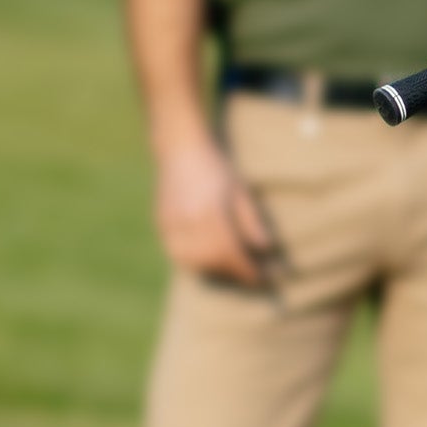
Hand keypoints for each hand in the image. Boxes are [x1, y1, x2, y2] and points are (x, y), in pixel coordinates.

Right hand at [156, 137, 275, 282]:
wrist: (181, 148)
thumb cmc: (216, 168)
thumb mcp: (240, 192)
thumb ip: (251, 222)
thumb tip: (264, 250)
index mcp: (211, 215)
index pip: (232, 254)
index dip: (248, 270)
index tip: (263, 278)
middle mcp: (189, 223)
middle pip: (213, 262)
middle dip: (233, 273)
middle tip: (249, 275)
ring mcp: (172, 225)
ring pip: (192, 262)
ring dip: (213, 271)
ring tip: (229, 269)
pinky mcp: (162, 224)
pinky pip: (177, 254)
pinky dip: (193, 262)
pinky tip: (206, 260)